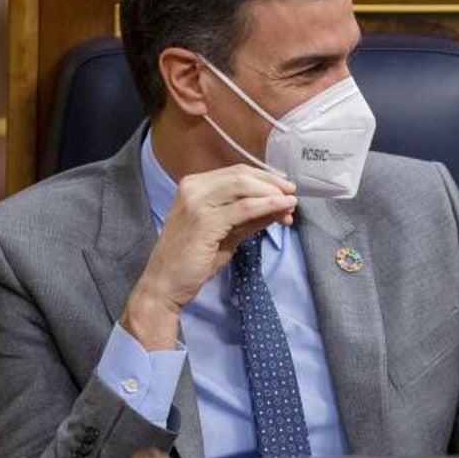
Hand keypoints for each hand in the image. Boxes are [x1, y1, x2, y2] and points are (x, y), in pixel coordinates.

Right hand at [122, 164, 297, 348]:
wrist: (165, 284)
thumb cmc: (194, 259)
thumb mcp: (227, 232)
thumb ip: (250, 217)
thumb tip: (280, 206)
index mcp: (195, 185)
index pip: (237, 172)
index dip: (266, 178)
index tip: (286, 189)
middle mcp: (193, 188)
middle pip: (242, 175)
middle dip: (272, 183)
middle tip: (293, 194)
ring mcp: (196, 203)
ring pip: (244, 187)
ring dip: (272, 194)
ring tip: (291, 204)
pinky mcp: (204, 221)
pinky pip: (244, 208)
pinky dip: (267, 206)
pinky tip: (281, 210)